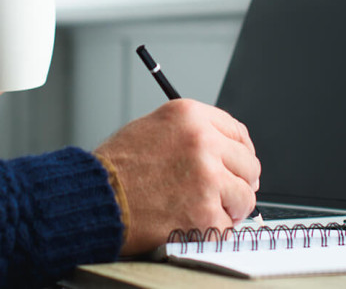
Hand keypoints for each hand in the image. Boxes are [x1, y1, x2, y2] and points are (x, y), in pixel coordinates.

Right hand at [94, 99, 259, 255]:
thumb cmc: (116, 167)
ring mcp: (207, 179)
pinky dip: (212, 229)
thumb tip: (223, 149)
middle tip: (223, 192)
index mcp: (190, 116)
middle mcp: (203, 142)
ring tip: (203, 208)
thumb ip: (191, 133)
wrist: (96, 197)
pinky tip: (190, 221)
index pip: (238, 132)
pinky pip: (227, 226)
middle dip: (238, 181)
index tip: (238, 164)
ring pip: (244, 196)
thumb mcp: (154, 127)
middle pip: (248, 164)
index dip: (240, 152)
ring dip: (228, 207)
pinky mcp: (206, 213)